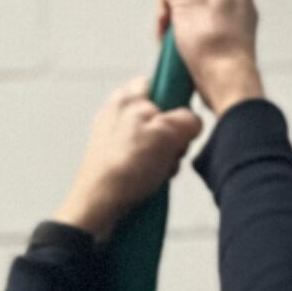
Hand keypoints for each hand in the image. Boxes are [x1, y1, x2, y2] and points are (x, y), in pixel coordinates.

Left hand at [54, 77, 203, 239]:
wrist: (98, 208)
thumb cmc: (123, 168)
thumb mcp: (167, 134)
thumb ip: (187, 119)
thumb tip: (193, 123)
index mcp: (126, 97)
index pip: (159, 82)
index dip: (176, 100)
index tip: (182, 118)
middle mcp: (118, 116)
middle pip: (162, 118)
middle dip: (173, 138)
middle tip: (171, 151)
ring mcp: (116, 141)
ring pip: (157, 144)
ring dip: (166, 159)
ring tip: (158, 171)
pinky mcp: (116, 164)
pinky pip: (147, 163)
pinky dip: (154, 173)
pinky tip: (150, 182)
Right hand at [155, 0, 262, 111]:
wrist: (227, 86)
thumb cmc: (213, 43)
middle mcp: (239, 4)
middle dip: (174, 8)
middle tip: (165, 22)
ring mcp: (234, 28)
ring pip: (195, 17)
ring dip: (176, 27)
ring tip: (169, 41)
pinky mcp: (226, 48)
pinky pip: (200, 37)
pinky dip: (186, 43)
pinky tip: (178, 52)